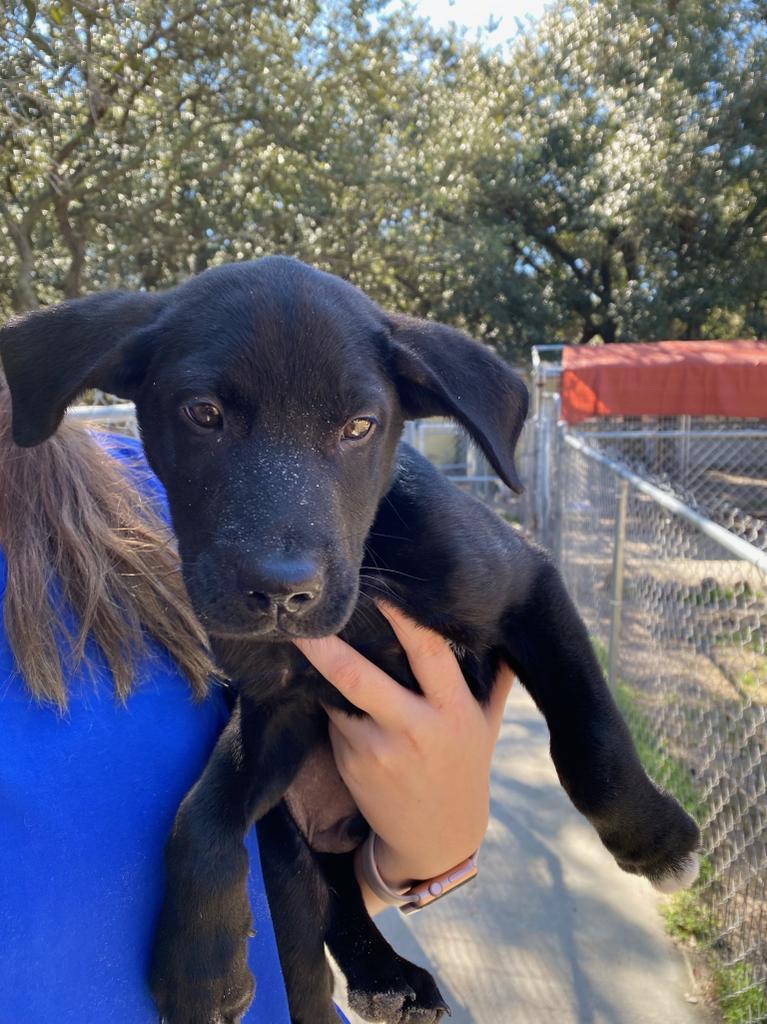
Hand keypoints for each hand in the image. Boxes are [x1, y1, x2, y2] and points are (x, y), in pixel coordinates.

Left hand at [293, 603, 513, 899]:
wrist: (437, 840)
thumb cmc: (464, 770)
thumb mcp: (488, 725)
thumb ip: (495, 677)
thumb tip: (504, 628)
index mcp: (452, 710)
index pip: (428, 651)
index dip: (402, 616)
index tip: (380, 586)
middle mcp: (414, 728)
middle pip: (360, 678)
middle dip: (327, 646)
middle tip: (303, 617)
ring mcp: (377, 749)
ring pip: (339, 696)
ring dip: (322, 670)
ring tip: (309, 640)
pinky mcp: (351, 763)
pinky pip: (334, 719)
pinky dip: (330, 701)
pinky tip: (328, 690)